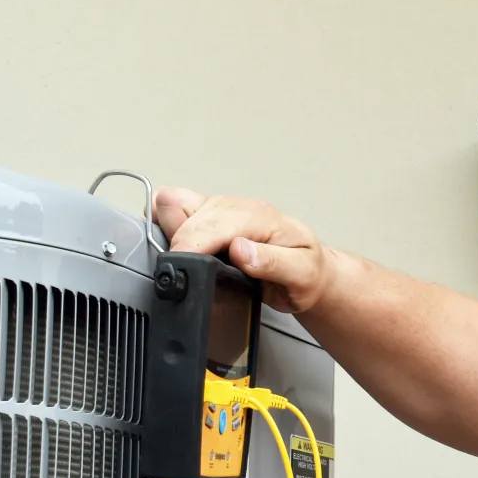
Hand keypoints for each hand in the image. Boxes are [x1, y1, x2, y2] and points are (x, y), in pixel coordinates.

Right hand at [152, 188, 335, 313]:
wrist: (310, 272)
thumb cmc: (306, 273)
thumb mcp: (301, 275)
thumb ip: (272, 263)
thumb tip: (241, 250)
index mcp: (260, 217)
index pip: (213, 223)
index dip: (192, 246)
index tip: (182, 266)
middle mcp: (237, 207)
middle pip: (183, 209)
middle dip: (178, 241)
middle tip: (188, 269)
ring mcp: (221, 208)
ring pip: (173, 203)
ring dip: (170, 230)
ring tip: (188, 257)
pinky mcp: (209, 214)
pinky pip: (173, 206)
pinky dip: (167, 224)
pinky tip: (183, 246)